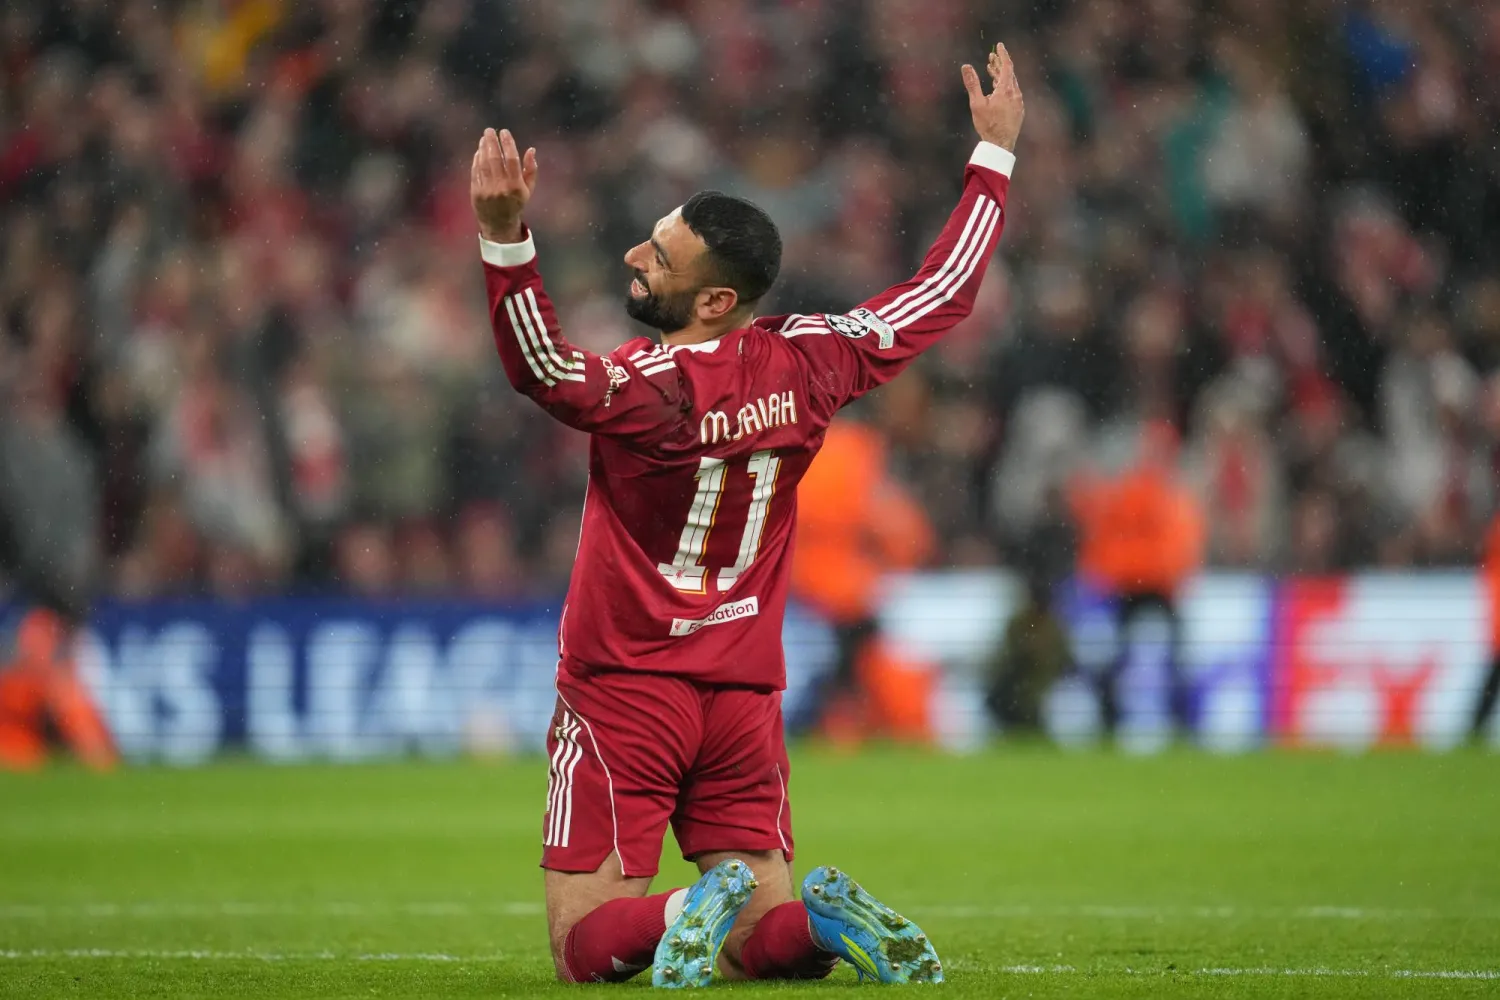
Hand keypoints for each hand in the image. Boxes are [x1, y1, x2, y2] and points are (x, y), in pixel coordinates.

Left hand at [471, 127, 537, 243]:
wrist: (499, 225)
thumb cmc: (515, 204)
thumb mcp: (528, 190)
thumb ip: (531, 170)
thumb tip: (531, 150)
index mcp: (516, 186)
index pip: (511, 159)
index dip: (508, 143)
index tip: (504, 132)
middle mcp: (501, 187)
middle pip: (495, 158)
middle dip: (491, 142)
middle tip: (490, 130)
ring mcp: (487, 190)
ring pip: (484, 163)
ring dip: (483, 148)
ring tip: (484, 139)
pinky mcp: (476, 193)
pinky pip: (476, 172)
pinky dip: (476, 160)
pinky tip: (478, 152)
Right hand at [961, 43, 1024, 151]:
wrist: (1000, 145)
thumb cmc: (988, 125)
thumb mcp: (976, 103)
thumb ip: (972, 83)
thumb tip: (966, 66)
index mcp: (1006, 90)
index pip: (1007, 65)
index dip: (1002, 54)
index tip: (999, 45)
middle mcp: (1015, 94)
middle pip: (1009, 74)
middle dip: (999, 64)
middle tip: (991, 57)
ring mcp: (1019, 102)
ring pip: (1011, 84)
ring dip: (1001, 76)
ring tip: (992, 71)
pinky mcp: (1019, 110)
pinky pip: (1013, 93)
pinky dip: (1005, 86)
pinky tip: (998, 90)